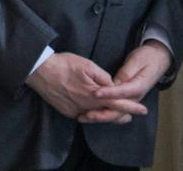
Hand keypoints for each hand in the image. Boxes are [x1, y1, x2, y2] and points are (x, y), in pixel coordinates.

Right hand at [26, 52, 147, 123]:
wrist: (39, 71)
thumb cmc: (64, 64)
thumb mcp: (87, 65)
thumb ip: (103, 77)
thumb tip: (112, 86)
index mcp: (94, 94)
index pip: (118, 103)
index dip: (131, 106)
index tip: (143, 109)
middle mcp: (86, 106)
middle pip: (108, 114)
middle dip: (121, 115)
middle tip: (131, 116)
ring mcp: (75, 111)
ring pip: (95, 116)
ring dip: (106, 115)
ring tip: (116, 114)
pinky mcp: (66, 111)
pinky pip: (82, 114)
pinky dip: (90, 113)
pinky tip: (93, 110)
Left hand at [81, 41, 170, 123]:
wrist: (158, 59)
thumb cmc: (147, 58)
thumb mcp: (137, 61)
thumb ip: (126, 73)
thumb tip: (115, 83)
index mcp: (138, 87)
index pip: (121, 92)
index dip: (108, 94)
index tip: (95, 93)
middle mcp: (135, 97)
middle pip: (117, 110)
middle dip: (101, 113)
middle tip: (86, 114)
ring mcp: (130, 99)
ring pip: (115, 112)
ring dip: (99, 115)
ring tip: (83, 117)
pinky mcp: (125, 99)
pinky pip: (114, 109)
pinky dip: (102, 112)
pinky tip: (89, 114)